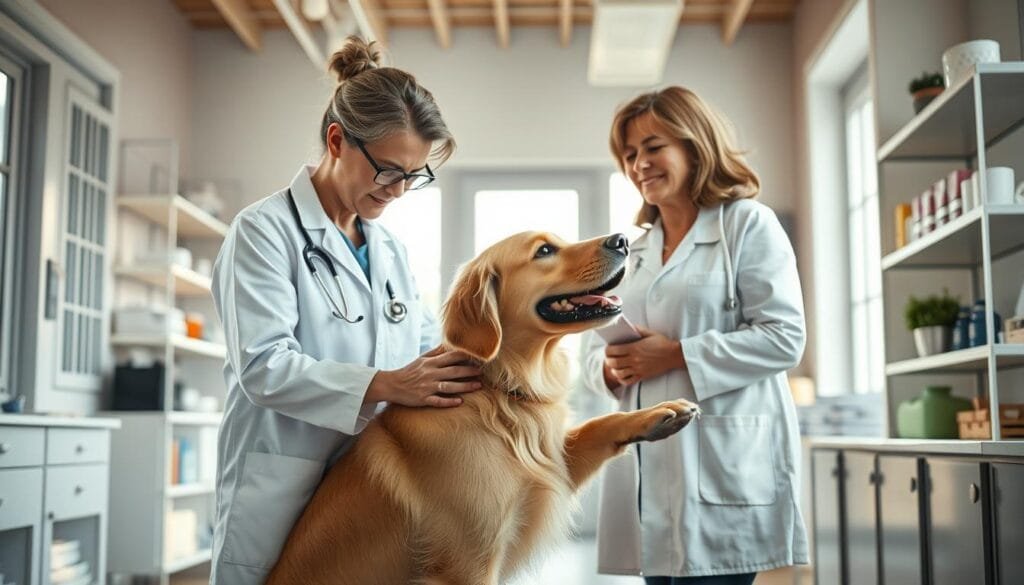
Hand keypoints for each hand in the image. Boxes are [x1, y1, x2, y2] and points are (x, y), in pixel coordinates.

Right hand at [367, 345, 481, 407]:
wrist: (391, 385)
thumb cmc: (409, 372)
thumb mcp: (421, 359)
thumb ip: (436, 352)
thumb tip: (449, 344)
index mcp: (430, 363)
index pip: (450, 357)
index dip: (464, 356)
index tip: (477, 355)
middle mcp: (430, 374)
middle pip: (453, 371)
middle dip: (469, 371)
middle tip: (482, 371)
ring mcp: (427, 387)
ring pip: (449, 386)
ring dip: (464, 386)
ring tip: (478, 385)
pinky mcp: (423, 399)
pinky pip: (438, 401)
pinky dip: (449, 401)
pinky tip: (459, 401)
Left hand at [603, 325, 684, 387]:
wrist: (673, 355)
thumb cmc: (662, 343)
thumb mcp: (649, 333)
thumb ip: (637, 329)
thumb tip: (628, 327)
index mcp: (634, 348)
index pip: (613, 350)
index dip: (607, 350)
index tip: (608, 349)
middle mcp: (635, 359)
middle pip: (614, 363)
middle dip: (608, 360)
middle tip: (609, 358)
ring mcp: (638, 369)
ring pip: (619, 373)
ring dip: (614, 370)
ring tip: (614, 367)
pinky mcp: (643, 375)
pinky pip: (628, 381)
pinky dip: (622, 379)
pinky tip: (621, 375)